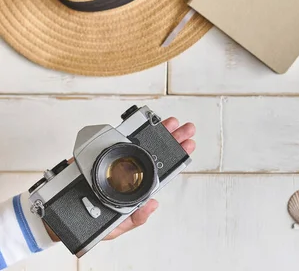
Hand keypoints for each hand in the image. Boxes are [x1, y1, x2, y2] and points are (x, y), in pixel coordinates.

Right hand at [44, 117, 195, 241]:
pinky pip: (116, 140)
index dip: (176, 157)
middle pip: (156, 152)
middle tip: (187, 129)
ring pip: (141, 143)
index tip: (188, 145)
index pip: (162, 170)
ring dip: (157, 131)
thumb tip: (152, 205)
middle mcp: (130, 171)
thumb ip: (135, 219)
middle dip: (173, 139)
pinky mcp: (100, 154)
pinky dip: (130, 130)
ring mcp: (116, 160)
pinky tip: (144, 122)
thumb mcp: (116, 226)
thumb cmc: (91, 220)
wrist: (59, 215)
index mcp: (137, 187)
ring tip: (172, 122)